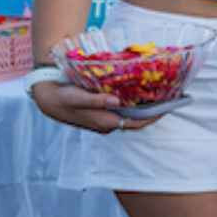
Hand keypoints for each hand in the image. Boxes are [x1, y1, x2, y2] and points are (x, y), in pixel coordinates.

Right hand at [29, 79, 158, 133]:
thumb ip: (96, 100)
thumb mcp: (78, 98)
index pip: (136, 123)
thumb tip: (117, 101)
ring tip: (160, 95)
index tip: (169, 107)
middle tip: (170, 98)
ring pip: (130, 116)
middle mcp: (107, 123)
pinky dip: (133, 104)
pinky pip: (122, 111)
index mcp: (105, 122)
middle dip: (153, 112)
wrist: (47, 99)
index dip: (153, 117)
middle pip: (136, 120)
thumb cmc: (62, 98)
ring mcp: (105, 119)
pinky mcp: (101, 113)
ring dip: (144, 108)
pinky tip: (139, 94)